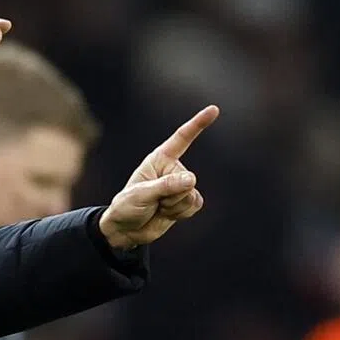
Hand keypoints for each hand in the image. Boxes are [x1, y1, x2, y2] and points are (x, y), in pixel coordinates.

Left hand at [98, 105, 219, 249]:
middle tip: (153, 201)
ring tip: (157, 207)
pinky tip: (166, 214)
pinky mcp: (185, 201)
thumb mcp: (141, 194)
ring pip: (192, 194)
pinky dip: (181, 213)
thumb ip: (165, 186)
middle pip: (188, 179)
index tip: (213, 109)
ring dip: (174, 206)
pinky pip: (195, 205)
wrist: (126, 230)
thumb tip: (192, 179)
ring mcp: (180, 186)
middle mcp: (172, 170)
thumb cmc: (126, 207)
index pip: (181, 139)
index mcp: (159, 159)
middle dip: (170, 195)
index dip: (198, 124)